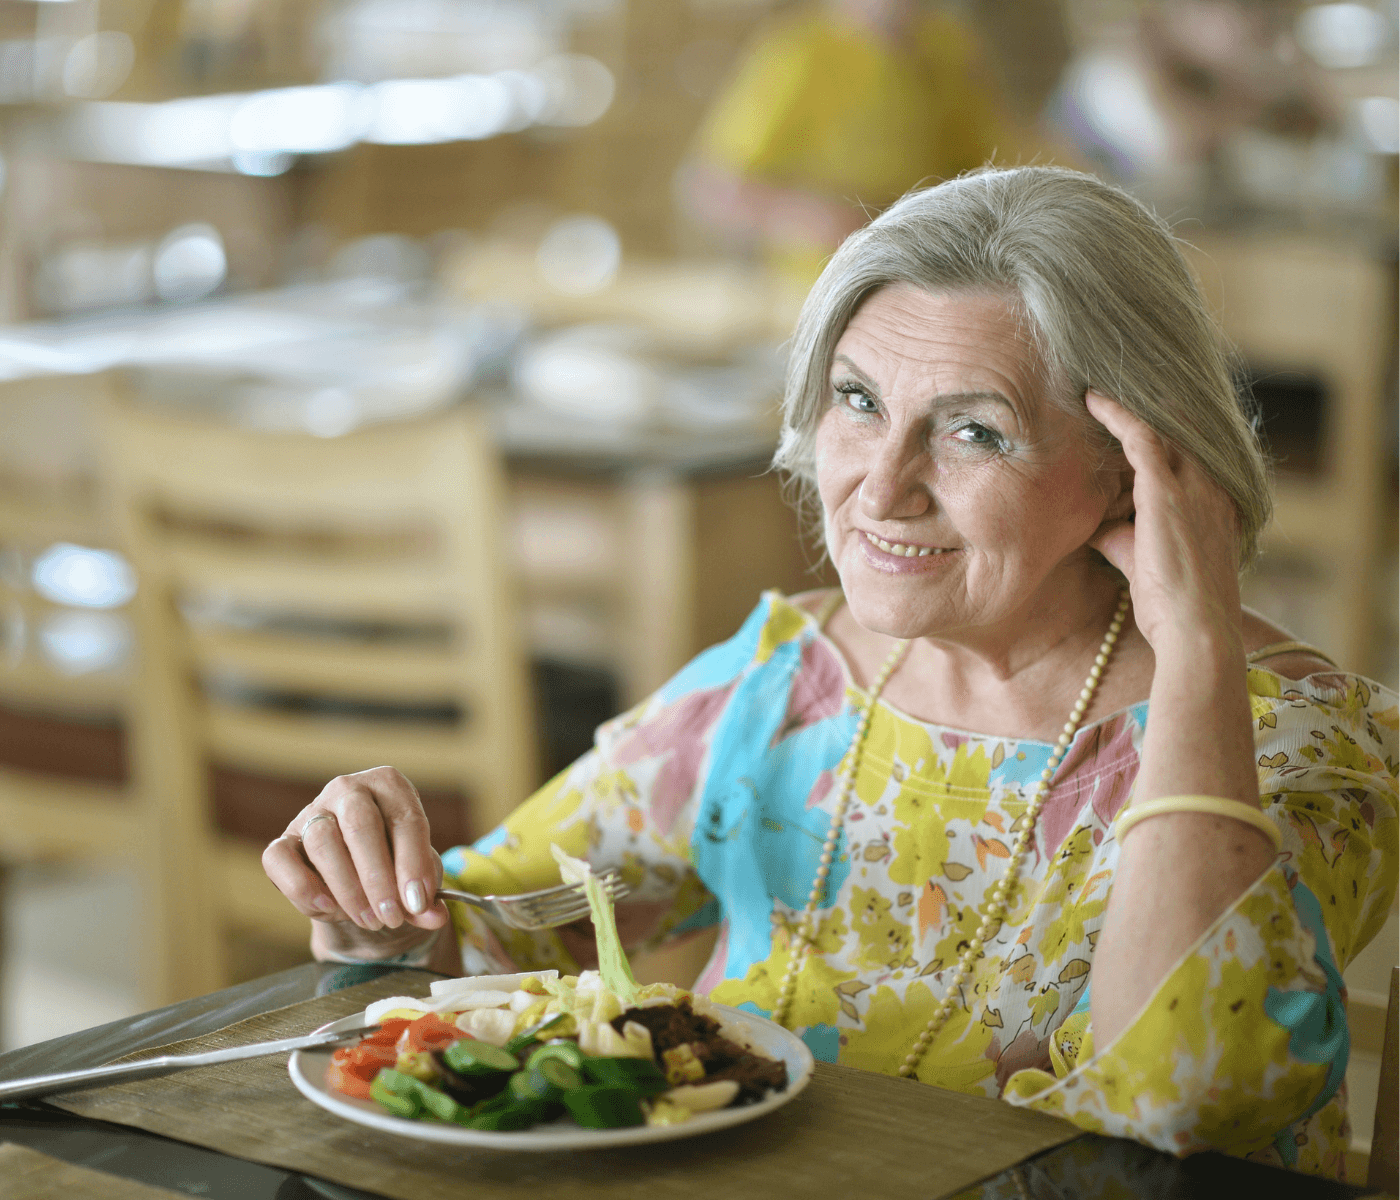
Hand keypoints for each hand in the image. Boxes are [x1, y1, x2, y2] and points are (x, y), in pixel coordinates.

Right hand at [262, 766, 448, 953]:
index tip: (417, 902)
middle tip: (391, 916)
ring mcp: (312, 812)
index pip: (405, 818)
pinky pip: (280, 859)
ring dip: (347, 889)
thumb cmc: (395, 865)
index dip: (413, 863)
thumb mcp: (417, 877)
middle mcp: (349, 790)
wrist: (359, 877)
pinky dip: (302, 887)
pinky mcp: (283, 840)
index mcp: (389, 785)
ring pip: (322, 841)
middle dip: (377, 877)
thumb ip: (426, 897)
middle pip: (359, 823)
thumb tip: (434, 918)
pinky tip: (327, 908)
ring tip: (370, 920)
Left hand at [1085, 392, 1242, 651]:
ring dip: (1127, 403)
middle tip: (1110, 381)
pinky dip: (1115, 415)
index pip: (1188, 450)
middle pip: (1178, 428)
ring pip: (1161, 425)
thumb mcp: (1143, 559)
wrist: (1195, 630)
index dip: (1161, 427)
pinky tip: (1091, 400)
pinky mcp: (1168, 491)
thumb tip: (1088, 522)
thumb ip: (1121, 533)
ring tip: (1096, 383)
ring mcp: (1194, 486)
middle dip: (1147, 405)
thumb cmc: (1170, 605)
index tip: (1129, 412)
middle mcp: (1210, 485)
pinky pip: (1141, 437)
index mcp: (1215, 500)